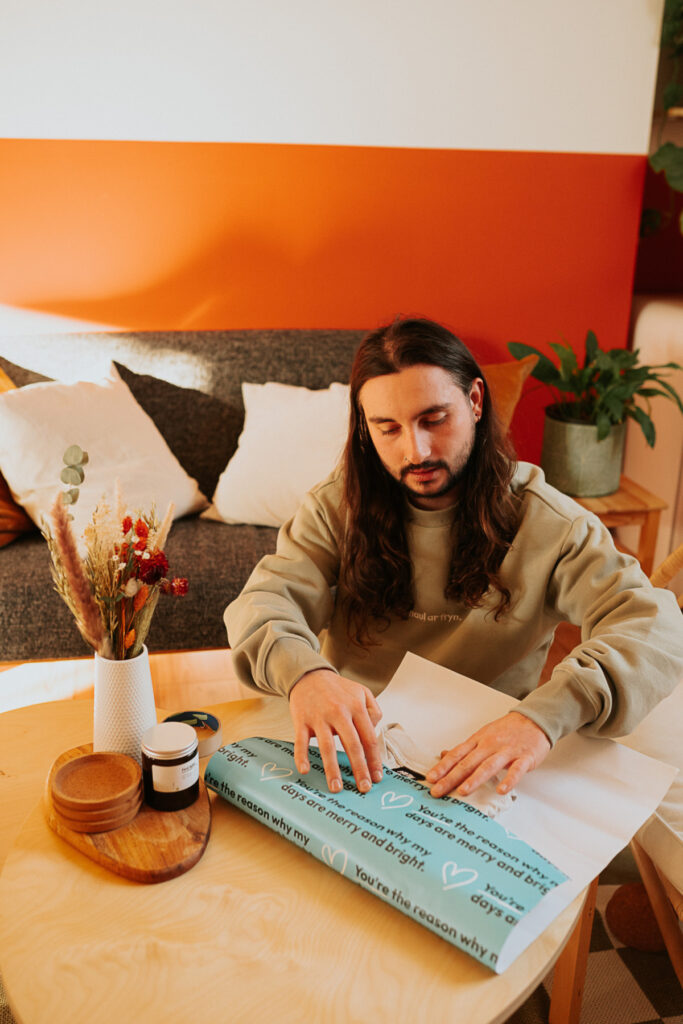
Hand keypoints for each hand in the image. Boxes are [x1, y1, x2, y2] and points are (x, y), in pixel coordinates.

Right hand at [289, 669, 383, 793]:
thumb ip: (374, 710)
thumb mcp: (362, 692)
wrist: (308, 675)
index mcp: (356, 707)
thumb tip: (375, 731)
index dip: (374, 759)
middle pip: (352, 745)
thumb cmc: (337, 688)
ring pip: (327, 746)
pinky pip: (301, 741)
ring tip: (337, 788)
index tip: (377, 777)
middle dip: (359, 768)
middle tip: (363, 788)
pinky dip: (302, 755)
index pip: (369, 738)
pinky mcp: (302, 720)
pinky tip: (304, 770)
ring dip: (332, 769)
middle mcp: (339, 712)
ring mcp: (319, 717)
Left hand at [425, 711, 549, 798]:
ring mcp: (507, 751)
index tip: (431, 778)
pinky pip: (516, 770)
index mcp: (478, 740)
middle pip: (468, 762)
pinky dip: (509, 780)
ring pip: (488, 766)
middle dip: (451, 777)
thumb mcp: (483, 735)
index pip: (457, 754)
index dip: (443, 766)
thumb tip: (443, 755)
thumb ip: (465, 748)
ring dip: (475, 779)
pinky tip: (501, 790)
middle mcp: (490, 745)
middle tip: (438, 790)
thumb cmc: (507, 730)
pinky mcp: (524, 758)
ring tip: (463, 791)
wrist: (534, 719)